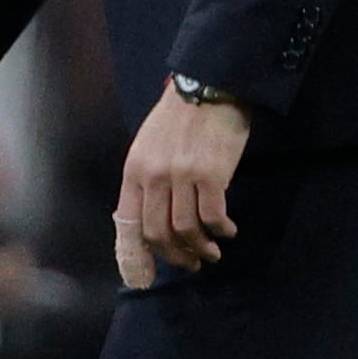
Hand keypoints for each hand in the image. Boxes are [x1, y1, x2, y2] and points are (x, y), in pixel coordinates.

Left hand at [114, 83, 250, 283]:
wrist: (209, 84)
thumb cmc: (180, 115)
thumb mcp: (149, 146)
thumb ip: (146, 180)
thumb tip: (152, 218)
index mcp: (134, 170)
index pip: (130, 225)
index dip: (140, 256)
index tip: (151, 274)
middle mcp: (154, 176)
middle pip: (158, 233)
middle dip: (175, 256)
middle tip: (190, 263)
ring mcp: (182, 176)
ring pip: (186, 230)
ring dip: (200, 248)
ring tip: (211, 253)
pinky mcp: (211, 174)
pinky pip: (213, 216)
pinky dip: (220, 230)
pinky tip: (227, 231)